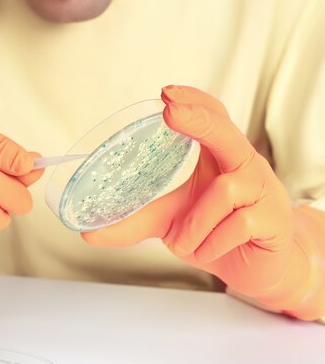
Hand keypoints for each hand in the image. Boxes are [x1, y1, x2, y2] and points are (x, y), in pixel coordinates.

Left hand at [83, 85, 295, 300]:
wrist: (259, 269)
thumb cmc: (217, 233)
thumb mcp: (172, 223)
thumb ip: (136, 221)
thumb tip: (88, 232)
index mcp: (221, 157)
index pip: (214, 116)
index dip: (194, 101)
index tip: (165, 94)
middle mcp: (245, 166)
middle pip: (227, 133)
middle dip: (199, 120)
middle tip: (170, 112)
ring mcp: (264, 191)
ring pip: (226, 190)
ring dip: (195, 222)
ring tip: (183, 244)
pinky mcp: (275, 220)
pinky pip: (239, 224)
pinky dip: (212, 242)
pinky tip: (206, 251)